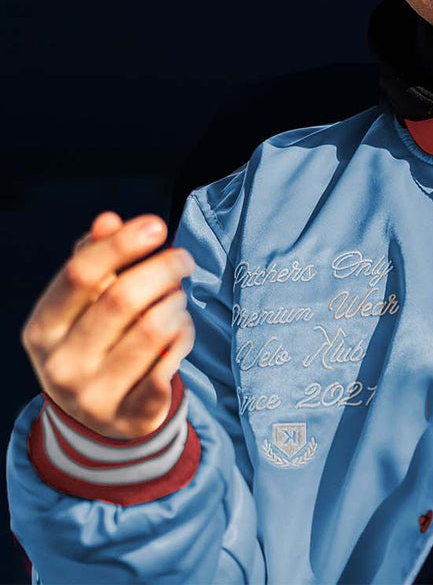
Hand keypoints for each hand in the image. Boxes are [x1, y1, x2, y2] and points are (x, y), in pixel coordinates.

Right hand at [20, 211, 195, 438]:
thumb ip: (95, 258)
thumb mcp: (83, 303)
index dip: (122, 244)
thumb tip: (107, 221)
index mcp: (42, 329)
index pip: (80, 274)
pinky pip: (170, 365)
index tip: (158, 226)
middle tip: (183, 259)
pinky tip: (181, 331)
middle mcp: (60, 365)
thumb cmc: (94, 339)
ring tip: (178, 299)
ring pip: (153, 331)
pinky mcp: (129, 418)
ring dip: (176, 304)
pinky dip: (184, 339)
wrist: (99, 413)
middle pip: (122, 299)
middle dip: (163, 269)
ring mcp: (92, 397)